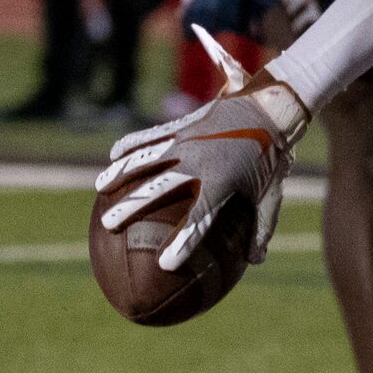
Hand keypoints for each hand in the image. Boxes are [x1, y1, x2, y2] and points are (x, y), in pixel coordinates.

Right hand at [94, 70, 309, 270]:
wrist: (270, 108)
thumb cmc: (272, 158)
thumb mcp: (270, 195)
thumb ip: (260, 227)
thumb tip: (255, 261)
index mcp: (223, 182)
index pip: (199, 219)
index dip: (182, 242)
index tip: (164, 263)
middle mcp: (200, 161)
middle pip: (158, 187)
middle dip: (131, 206)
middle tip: (109, 224)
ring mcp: (188, 140)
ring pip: (146, 157)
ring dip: (120, 172)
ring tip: (100, 188)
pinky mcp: (183, 125)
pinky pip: (151, 136)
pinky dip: (131, 145)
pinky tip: (113, 155)